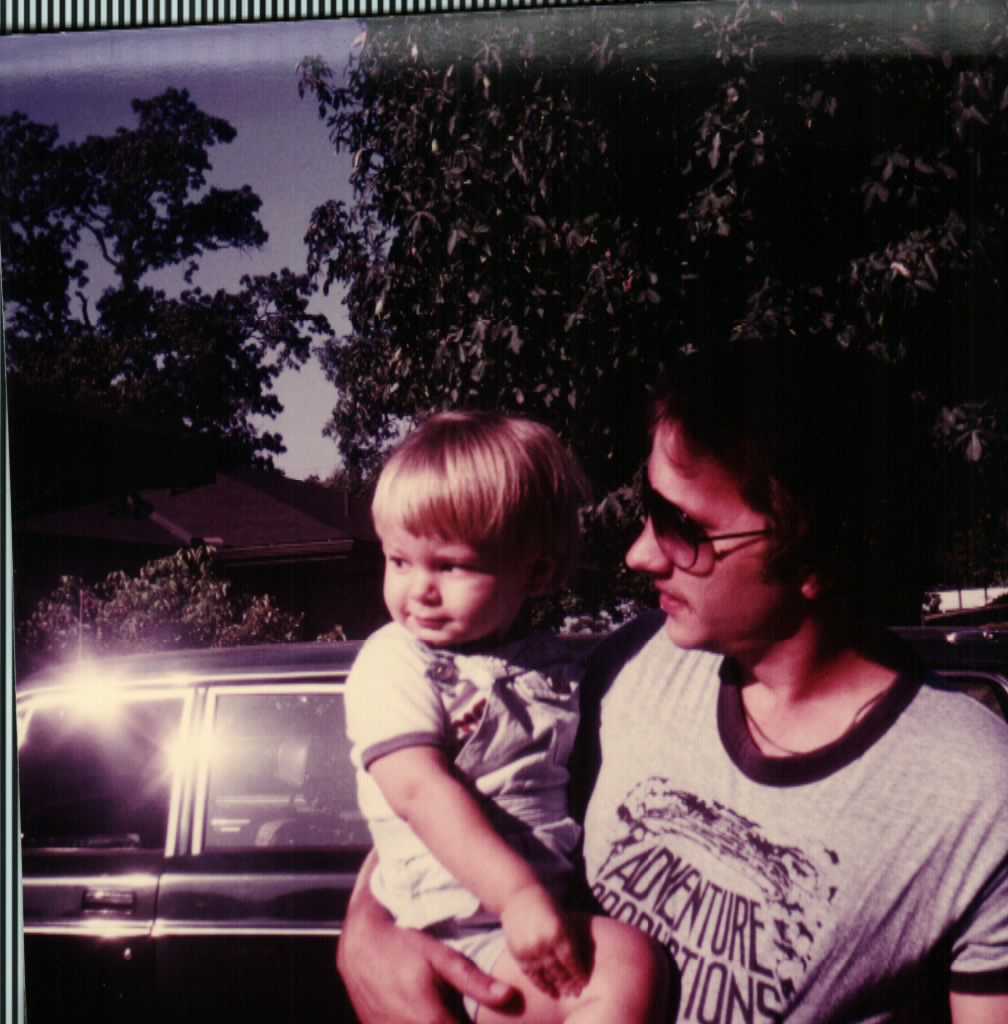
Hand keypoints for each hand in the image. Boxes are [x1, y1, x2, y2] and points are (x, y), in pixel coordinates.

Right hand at [337, 853, 514, 1022]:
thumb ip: (474, 980)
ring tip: (447, 1006)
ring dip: (442, 1021)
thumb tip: (510, 996)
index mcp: (433, 1023)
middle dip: (458, 1020)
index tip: (496, 1021)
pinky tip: (424, 1008)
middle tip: (460, 1006)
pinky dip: (421, 1022)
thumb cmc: (403, 946)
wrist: (358, 946)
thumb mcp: (440, 956)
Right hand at [499, 884, 589, 999]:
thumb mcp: (563, 919)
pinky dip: (540, 984)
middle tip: (576, 993)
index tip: (585, 983)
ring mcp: (529, 950)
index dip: (579, 974)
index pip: (572, 961)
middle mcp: (543, 943)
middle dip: (569, 984)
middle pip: (559, 971)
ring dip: (555, 987)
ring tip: (563, 995)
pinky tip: (548, 990)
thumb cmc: (547, 905)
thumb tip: (581, 964)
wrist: (518, 896)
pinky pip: (531, 975)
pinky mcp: (518, 954)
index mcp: (558, 932)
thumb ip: (570, 940)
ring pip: (545, 976)